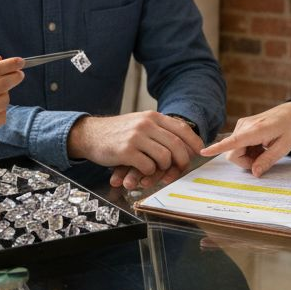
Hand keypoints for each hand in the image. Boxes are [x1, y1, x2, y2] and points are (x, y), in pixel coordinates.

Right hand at [67, 111, 202, 188]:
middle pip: (176, 145)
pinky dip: (148, 172)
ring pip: (164, 157)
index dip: (194, 142)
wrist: (89, 134)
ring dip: (163, 168)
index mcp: (152, 117)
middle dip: (182, 160)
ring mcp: (136, 137)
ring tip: (155, 169)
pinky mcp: (126, 151)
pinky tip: (141, 170)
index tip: (200, 152)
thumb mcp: (139, 123)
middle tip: (180, 169)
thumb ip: (159, 130)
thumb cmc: (118, 133)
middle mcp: (146, 124)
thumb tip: (185, 144)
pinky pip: (148, 167)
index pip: (181, 128)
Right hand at [199, 101, 290, 176]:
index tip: (203, 152)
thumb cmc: (290, 129)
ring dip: (247, 155)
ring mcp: (242, 125)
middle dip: (244, 162)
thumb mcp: (284, 147)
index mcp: (256, 130)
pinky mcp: (242, 126)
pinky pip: (238, 144)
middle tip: (262, 161)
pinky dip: (247, 149)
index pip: (233, 142)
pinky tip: (260, 145)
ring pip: (234, 149)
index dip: (217, 148)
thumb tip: (254, 173)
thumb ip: (267, 160)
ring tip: (263, 150)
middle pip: (232, 152)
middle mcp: (245, 126)